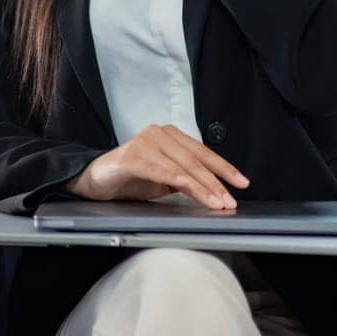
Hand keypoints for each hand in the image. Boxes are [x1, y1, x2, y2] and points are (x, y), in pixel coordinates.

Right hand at [65, 124, 249, 208]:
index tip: (242, 183)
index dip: (223, 168)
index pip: (203, 152)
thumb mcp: (164, 180)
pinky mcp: (131, 156)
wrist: (95, 180)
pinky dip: (176, 179)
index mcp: (170, 136)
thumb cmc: (131, 178)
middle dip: (216, 182)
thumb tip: (216, 192)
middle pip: (195, 159)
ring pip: (181, 165)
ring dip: (201, 186)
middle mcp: (159, 133)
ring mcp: (145, 142)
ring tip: (216, 202)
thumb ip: (186, 180)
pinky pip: (159, 169)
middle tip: (230, 200)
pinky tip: (188, 188)